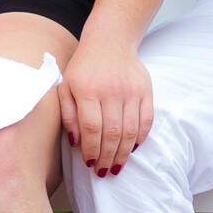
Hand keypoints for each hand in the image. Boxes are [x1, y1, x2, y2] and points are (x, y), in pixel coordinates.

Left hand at [56, 38, 153, 177]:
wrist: (110, 40)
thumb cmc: (84, 68)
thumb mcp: (66, 86)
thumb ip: (68, 114)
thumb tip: (76, 143)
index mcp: (88, 90)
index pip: (92, 128)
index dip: (91, 149)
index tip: (88, 163)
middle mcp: (111, 91)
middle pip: (112, 133)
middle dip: (108, 157)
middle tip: (103, 172)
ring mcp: (131, 91)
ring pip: (130, 130)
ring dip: (124, 153)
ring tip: (117, 166)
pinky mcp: (145, 90)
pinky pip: (146, 120)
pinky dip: (140, 137)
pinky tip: (132, 148)